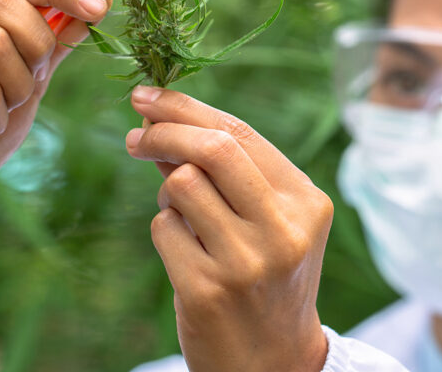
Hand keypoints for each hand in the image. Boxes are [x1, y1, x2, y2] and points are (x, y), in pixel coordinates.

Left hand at [125, 87, 333, 371]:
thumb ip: (226, 170)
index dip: (187, 107)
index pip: (241, 133)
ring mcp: (246, 262)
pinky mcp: (207, 289)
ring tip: (185, 216)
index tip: (146, 95)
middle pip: (212, 148)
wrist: (272, 361)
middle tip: (136, 135)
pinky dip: (166, 230)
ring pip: (180, 184)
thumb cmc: (266, 276)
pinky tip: (188, 253)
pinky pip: (163, 227)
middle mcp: (284, 229)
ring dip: (168, 191)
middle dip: (164, 130)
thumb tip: (159, 117)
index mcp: (306, 202)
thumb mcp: (267, 220)